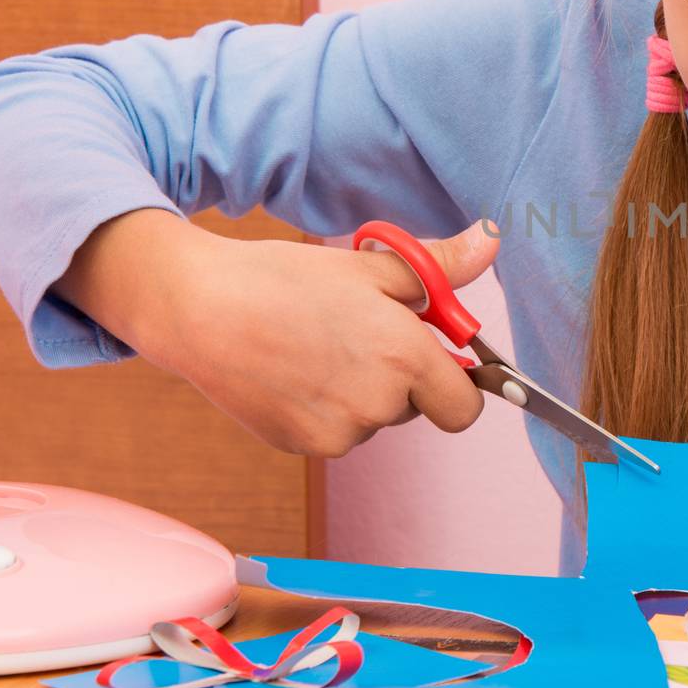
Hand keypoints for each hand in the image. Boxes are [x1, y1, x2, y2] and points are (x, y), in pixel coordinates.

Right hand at [55, 209, 499, 456]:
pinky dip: (325, 407)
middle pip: (418, 407)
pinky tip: (293, 370)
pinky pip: (335, 432)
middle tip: (361, 332)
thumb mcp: (371, 264)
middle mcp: (377, 406)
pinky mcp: (300, 447)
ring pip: (374, 418)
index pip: (466, 408)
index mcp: (405, 358)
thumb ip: (441, 266)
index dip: (457, 383)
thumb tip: (490, 240)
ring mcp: (337, 434)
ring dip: (362, 391)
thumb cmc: (284, 280)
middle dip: (404, 377)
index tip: (437, 356)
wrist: (198, 308)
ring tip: (317, 345)